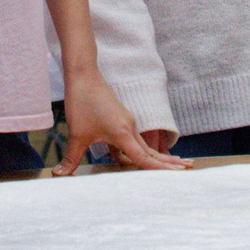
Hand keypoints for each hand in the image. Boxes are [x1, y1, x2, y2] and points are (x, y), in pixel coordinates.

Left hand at [57, 68, 186, 174]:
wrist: (84, 75)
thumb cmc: (82, 102)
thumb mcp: (76, 134)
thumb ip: (71, 157)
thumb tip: (59, 174)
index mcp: (123, 133)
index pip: (145, 158)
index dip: (161, 168)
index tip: (180, 173)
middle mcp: (130, 128)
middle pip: (151, 151)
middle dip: (169, 162)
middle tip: (190, 168)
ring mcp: (127, 123)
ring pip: (142, 145)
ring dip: (155, 156)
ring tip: (173, 165)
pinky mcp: (121, 120)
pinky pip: (132, 140)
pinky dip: (137, 150)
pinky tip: (133, 159)